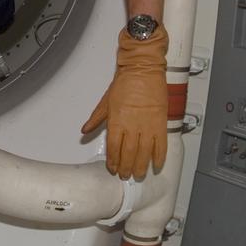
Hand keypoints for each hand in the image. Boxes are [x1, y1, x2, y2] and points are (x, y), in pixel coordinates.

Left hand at [81, 27, 168, 178]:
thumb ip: (96, 119)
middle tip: (126, 175)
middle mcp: (132, 126)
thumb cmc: (125, 82)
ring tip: (138, 174)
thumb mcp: (105, 101)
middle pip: (128, 154)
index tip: (113, 168)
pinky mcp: (160, 123)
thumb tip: (84, 130)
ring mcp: (147, 126)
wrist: (143, 69)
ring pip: (144, 153)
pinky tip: (157, 164)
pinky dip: (159, 156)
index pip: (113, 147)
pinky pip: (161, 145)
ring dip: (141, 166)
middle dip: (126, 167)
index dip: (113, 161)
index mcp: (116, 121)